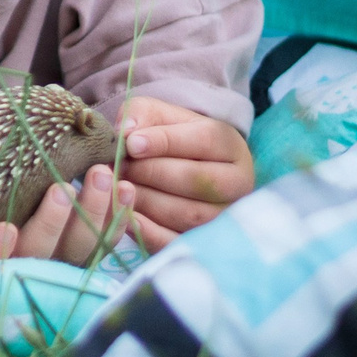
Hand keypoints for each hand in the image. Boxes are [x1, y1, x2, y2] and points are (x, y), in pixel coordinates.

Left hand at [0, 162, 140, 264]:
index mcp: (48, 246)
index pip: (91, 238)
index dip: (112, 217)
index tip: (125, 186)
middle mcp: (32, 261)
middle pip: (72, 246)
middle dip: (92, 210)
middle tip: (101, 173)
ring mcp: (3, 269)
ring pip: (38, 252)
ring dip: (52, 223)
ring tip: (62, 189)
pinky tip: (5, 229)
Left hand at [115, 98, 252, 244]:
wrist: (182, 169)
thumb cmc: (169, 138)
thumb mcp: (159, 116)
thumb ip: (143, 114)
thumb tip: (128, 131)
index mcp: (230, 145)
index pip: (204, 140)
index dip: (165, 142)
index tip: (131, 144)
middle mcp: (237, 183)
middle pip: (196, 180)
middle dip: (150, 173)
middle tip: (119, 168)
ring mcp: (225, 216)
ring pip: (188, 213)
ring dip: (146, 201)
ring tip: (119, 188)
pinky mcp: (205, 242)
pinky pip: (178, 241)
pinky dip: (150, 231)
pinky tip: (127, 216)